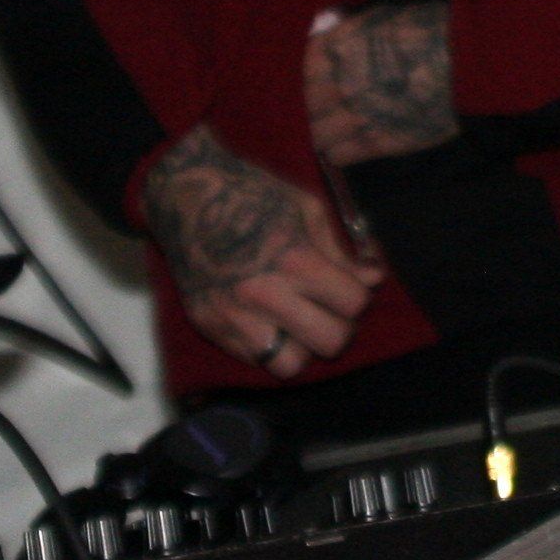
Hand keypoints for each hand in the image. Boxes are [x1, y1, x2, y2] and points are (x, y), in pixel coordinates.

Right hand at [140, 125, 380, 376]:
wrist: (186, 197)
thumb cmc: (251, 194)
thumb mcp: (307, 208)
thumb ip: (341, 251)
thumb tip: (373, 279)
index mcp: (294, 260)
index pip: (352, 304)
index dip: (357, 296)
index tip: (347, 288)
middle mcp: (264, 295)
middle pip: (330, 342)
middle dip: (338, 326)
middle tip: (328, 310)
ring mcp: (233, 316)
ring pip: (291, 364)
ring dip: (301, 345)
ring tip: (296, 321)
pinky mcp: (210, 327)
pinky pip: (254, 361)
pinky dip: (267, 346)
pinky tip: (266, 319)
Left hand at [303, 3, 459, 166]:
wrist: (466, 60)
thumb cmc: (430, 29)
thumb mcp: (381, 19)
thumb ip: (349, 33)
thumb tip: (329, 35)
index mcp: (337, 48)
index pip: (308, 68)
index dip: (319, 74)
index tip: (329, 77)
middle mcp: (338, 82)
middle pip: (310, 104)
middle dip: (321, 104)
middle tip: (337, 105)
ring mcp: (355, 115)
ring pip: (318, 134)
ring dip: (328, 131)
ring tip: (343, 129)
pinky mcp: (375, 142)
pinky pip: (339, 154)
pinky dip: (342, 151)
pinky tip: (353, 144)